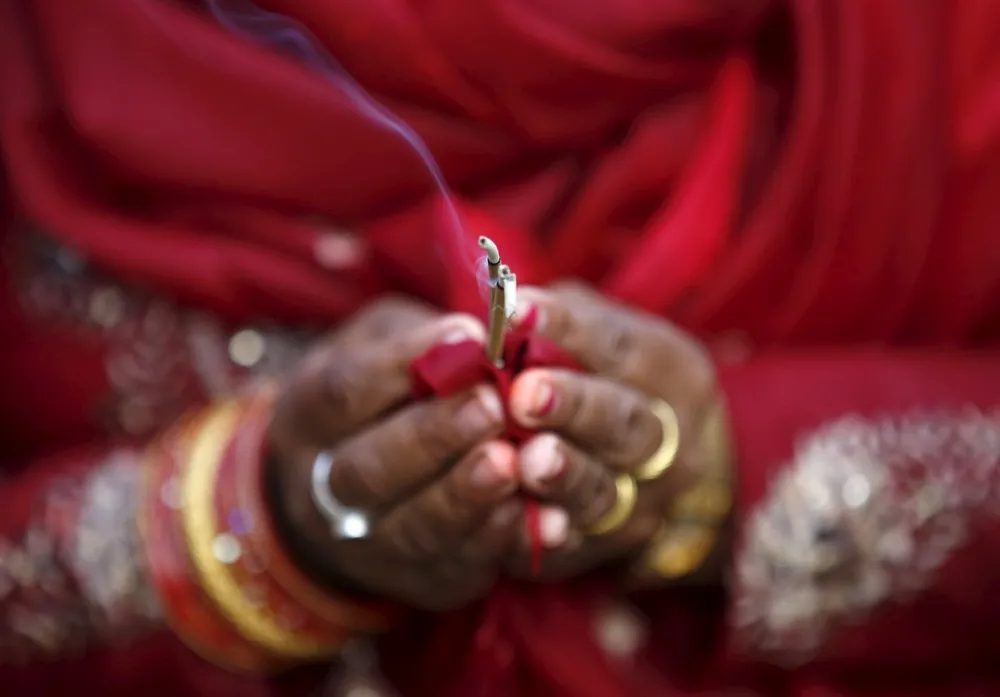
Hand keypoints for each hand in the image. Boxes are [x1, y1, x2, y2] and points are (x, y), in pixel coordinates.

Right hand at [267, 298, 521, 610]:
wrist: (364, 491)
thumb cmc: (386, 394)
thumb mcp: (382, 346)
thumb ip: (420, 342)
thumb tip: (476, 337)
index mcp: (308, 417)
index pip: (345, 392)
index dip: (403, 364)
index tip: (470, 335)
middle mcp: (322, 491)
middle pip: (369, 471)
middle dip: (434, 438)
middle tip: (492, 406)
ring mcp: (368, 547)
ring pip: (412, 529)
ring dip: (467, 497)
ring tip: (513, 462)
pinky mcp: (419, 584)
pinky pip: (458, 570)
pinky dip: (500, 543)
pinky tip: (538, 515)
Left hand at [504, 283, 723, 579]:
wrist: (667, 472)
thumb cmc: (610, 382)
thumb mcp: (603, 339)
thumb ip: (562, 324)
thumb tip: (506, 307)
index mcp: (667, 371)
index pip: (620, 346)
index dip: (569, 328)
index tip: (517, 310)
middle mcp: (668, 441)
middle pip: (626, 424)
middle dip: (574, 406)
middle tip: (524, 393)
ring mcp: (643, 502)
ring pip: (606, 491)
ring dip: (565, 475)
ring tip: (527, 460)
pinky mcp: (605, 550)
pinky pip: (576, 546)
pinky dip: (543, 534)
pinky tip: (511, 517)